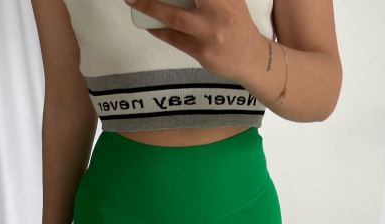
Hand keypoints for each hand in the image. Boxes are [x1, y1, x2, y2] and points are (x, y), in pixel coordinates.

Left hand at [125, 0, 263, 82]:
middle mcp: (220, 10)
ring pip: (174, 16)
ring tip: (132, 1)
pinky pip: (175, 38)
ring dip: (149, 7)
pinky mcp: (203, 52)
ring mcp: (211, 33)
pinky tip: (150, 25)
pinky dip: (159, 30)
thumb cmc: (236, 23)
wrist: (252, 58)